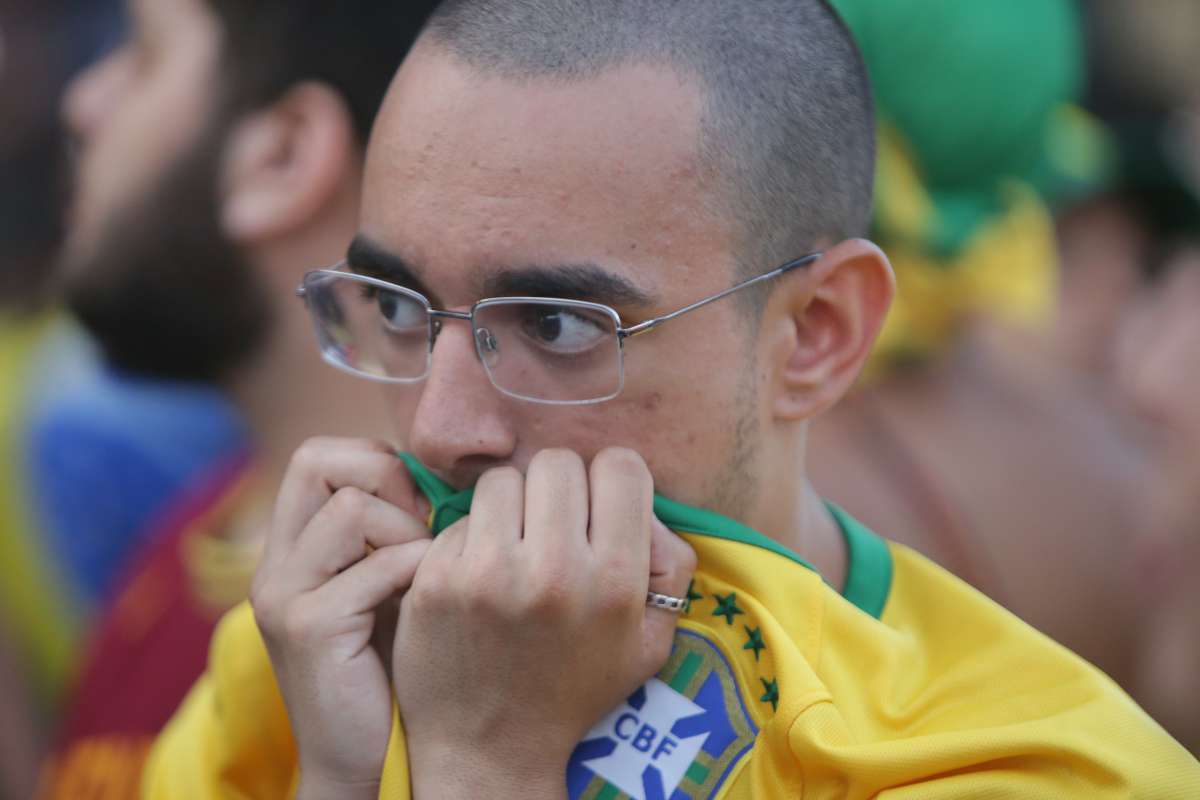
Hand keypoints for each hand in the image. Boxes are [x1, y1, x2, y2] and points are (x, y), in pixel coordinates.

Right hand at [250, 437, 432, 796]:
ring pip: (351, 508)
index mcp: (288, 550)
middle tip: (420, 527)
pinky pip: (379, 566)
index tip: (417, 505)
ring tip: (425, 573)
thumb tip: (444, 473)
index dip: (376, 463)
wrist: (363, 760)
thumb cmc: (391, 669)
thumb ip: (394, 532)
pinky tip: (428, 601)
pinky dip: (417, 572)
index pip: (316, 456)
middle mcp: (273, 565)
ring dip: (408, 532)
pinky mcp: (309, 628)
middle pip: (316, 459)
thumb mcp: (385, 586)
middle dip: (386, 479)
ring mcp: (284, 595)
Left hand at [393, 448, 696, 798]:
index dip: (613, 482)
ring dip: (511, 506)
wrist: (491, 748)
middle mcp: (553, 569)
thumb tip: (644, 504)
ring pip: (503, 480)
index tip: (601, 509)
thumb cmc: (576, 687)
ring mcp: (487, 572)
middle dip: (560, 489)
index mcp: (614, 580)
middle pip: (558, 462)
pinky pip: (460, 518)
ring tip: (513, 547)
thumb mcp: (651, 640)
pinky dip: (472, 538)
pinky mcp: (436, 579)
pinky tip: (478, 575)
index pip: (620, 465)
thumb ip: (669, 565)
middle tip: (554, 527)